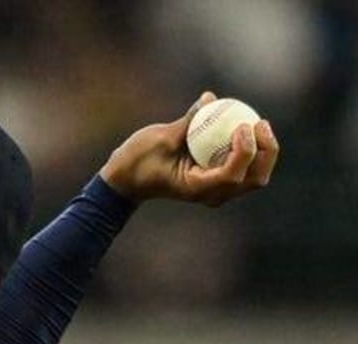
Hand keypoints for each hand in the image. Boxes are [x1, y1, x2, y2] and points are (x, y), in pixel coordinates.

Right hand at [100, 92, 278, 205]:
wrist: (128, 178)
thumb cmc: (138, 160)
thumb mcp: (160, 139)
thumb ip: (188, 120)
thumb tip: (210, 98)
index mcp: (196, 188)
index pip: (232, 175)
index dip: (245, 150)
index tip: (243, 125)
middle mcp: (211, 194)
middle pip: (254, 179)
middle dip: (266, 152)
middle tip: (259, 123)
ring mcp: (217, 190)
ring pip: (255, 176)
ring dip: (264, 151)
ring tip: (257, 124)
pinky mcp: (218, 180)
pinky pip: (246, 166)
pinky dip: (252, 148)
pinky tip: (247, 126)